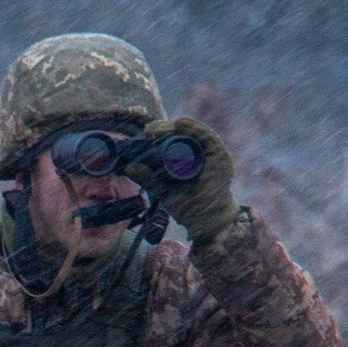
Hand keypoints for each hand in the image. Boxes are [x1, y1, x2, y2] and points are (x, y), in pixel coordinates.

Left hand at [124, 117, 239, 242]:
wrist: (206, 223)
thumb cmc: (189, 207)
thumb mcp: (164, 189)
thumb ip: (148, 177)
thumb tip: (128, 166)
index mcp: (189, 158)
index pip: (175, 139)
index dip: (160, 133)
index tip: (145, 133)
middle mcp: (202, 153)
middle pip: (183, 134)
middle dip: (164, 129)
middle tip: (149, 130)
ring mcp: (212, 154)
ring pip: (193, 132)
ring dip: (174, 127)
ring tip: (158, 129)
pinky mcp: (219, 156)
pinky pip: (207, 137)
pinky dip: (194, 128)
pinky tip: (179, 123)